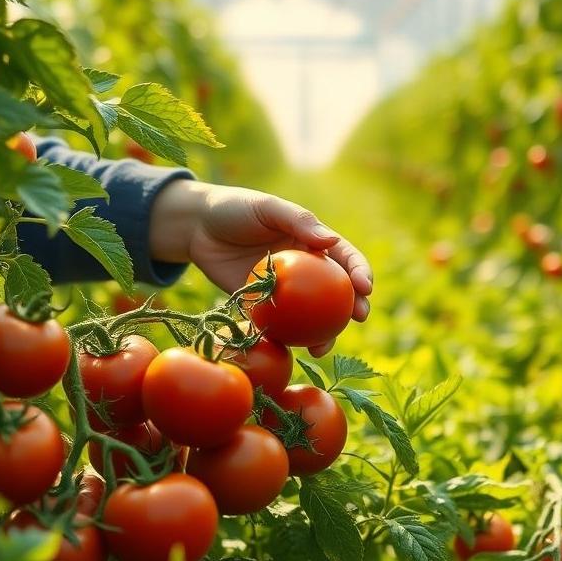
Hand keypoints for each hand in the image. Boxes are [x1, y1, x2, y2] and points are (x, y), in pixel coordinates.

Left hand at [149, 179, 371, 355]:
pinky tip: (290, 351)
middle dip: (353, 307)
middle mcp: (305, 270)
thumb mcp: (268, 208)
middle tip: (359, 317)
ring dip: (324, 333)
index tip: (365, 287)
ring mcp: (285, 292)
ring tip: (322, 346)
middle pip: (336, 293)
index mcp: (312, 243)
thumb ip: (299, 221)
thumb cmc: (235, 209)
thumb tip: (331, 241)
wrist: (196, 228)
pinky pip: (280, 326)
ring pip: (312, 316)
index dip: (360, 272)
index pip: (345, 258)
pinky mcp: (262, 308)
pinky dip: (287, 340)